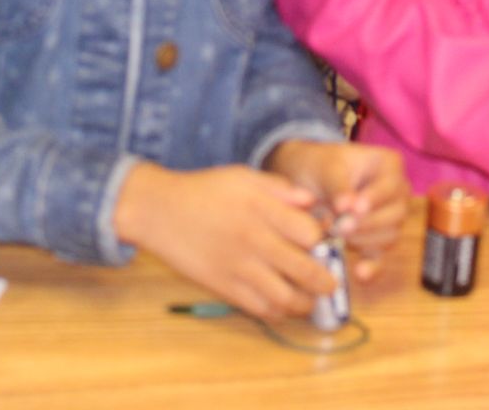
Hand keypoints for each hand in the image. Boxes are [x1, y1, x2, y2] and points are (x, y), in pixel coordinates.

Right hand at [113, 161, 335, 320]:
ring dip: (305, 302)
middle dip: (326, 281)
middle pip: (306, 271)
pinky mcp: (224, 287)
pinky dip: (278, 311)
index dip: (323, 240)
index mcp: (261, 209)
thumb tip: (312, 203)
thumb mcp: (243, 176)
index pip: (311, 233)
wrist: (159, 211)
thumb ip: (281, 188)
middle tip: (330, 282)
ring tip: (309, 297)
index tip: (322, 242)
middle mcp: (254, 240)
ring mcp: (239, 268)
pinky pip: (260, 309)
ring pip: (287, 298)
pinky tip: (281, 303)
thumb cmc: (204, 190)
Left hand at [265, 139, 408, 281]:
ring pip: (387, 237)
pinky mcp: (377, 242)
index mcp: (390, 166)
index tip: (354, 208)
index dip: (374, 199)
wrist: (306, 178)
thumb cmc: (319, 165)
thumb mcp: (326, 168)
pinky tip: (359, 273)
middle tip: (337, 226)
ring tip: (332, 233)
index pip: (390, 186)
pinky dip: (371, 267)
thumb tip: (346, 206)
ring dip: (360, 239)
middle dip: (364, 223)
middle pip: (394, 215)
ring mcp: (390, 219)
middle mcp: (397, 193)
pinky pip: (381, 258)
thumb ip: (337, 186)